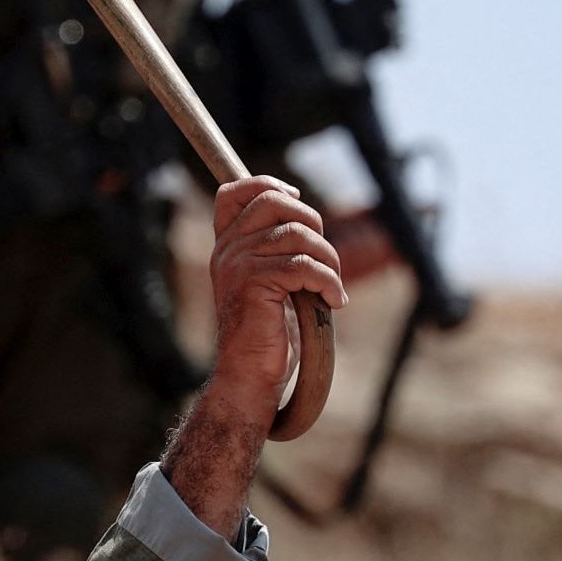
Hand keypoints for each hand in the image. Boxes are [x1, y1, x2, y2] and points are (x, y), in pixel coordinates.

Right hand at [203, 177, 347, 419]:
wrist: (249, 375)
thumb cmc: (267, 333)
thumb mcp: (270, 283)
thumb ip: (277, 251)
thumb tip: (308, 223)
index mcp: (227, 245)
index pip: (234, 190)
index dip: (269, 185)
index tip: (297, 201)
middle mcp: (226, 249)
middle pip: (274, 201)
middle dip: (313, 223)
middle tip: (325, 259)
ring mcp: (237, 264)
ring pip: (297, 235)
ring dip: (329, 260)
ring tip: (333, 288)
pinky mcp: (253, 283)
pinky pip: (304, 266)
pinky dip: (329, 283)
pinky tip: (334, 302)